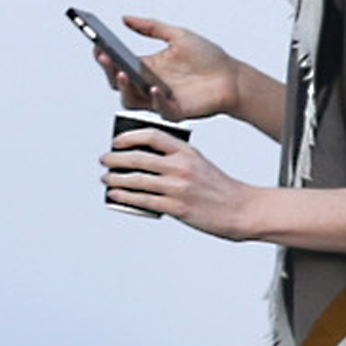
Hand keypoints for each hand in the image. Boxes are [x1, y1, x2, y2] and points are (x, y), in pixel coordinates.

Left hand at [104, 127, 258, 239]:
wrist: (241, 209)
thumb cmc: (220, 188)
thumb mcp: (200, 164)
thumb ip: (175, 160)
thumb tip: (141, 165)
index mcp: (188, 151)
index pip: (153, 136)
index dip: (130, 137)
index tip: (117, 142)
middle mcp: (181, 166)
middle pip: (139, 158)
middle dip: (116, 159)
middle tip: (105, 160)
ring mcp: (178, 187)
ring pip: (137, 180)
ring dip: (116, 179)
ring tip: (106, 179)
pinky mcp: (177, 207)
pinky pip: (144, 200)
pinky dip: (125, 197)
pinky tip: (116, 195)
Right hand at [105, 16, 249, 124]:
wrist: (233, 77)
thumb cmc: (208, 58)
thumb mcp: (178, 36)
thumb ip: (152, 27)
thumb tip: (125, 18)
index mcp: (147, 67)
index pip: (118, 64)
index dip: (105, 56)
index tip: (97, 44)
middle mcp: (149, 85)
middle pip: (118, 82)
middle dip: (109, 70)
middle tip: (106, 56)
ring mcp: (160, 100)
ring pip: (131, 100)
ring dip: (125, 88)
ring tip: (123, 72)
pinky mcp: (175, 112)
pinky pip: (160, 110)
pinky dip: (156, 100)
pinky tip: (156, 88)